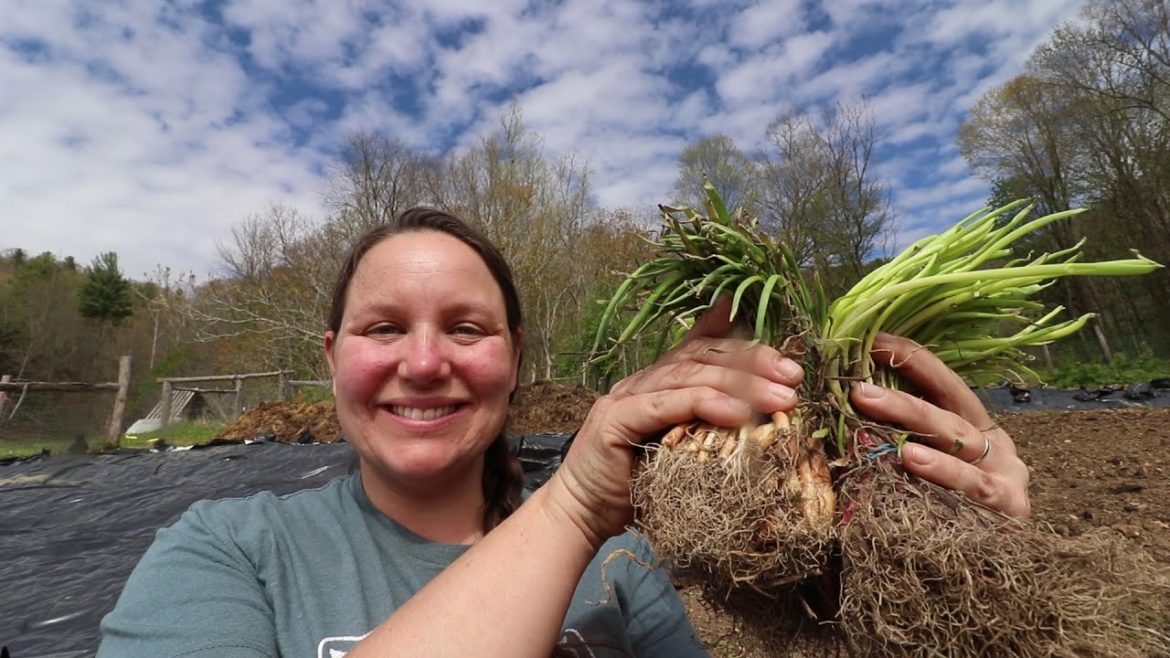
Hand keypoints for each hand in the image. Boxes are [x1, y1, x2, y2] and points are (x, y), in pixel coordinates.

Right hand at [544, 297, 804, 545]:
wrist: (583, 515)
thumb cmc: (636, 490)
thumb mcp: (682, 453)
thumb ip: (709, 427)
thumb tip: (755, 417)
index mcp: (658, 383)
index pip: (704, 349)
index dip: (745, 346)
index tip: (787, 360)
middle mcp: (642, 380)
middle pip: (702, 356)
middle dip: (752, 362)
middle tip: (793, 376)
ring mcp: (626, 394)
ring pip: (689, 375)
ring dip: (740, 384)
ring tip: (779, 398)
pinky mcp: (616, 417)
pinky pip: (668, 404)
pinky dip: (705, 403)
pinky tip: (738, 412)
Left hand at [848, 333, 1030, 516]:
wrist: (993, 576)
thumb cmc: (950, 514)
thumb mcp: (928, 469)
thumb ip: (902, 438)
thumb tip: (848, 403)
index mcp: (974, 426)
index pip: (941, 381)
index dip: (908, 357)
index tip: (868, 340)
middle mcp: (993, 445)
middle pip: (945, 412)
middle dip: (900, 396)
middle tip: (856, 387)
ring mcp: (1006, 474)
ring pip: (957, 441)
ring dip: (914, 423)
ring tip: (875, 409)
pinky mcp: (1009, 507)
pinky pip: (971, 486)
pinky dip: (942, 472)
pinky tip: (913, 461)